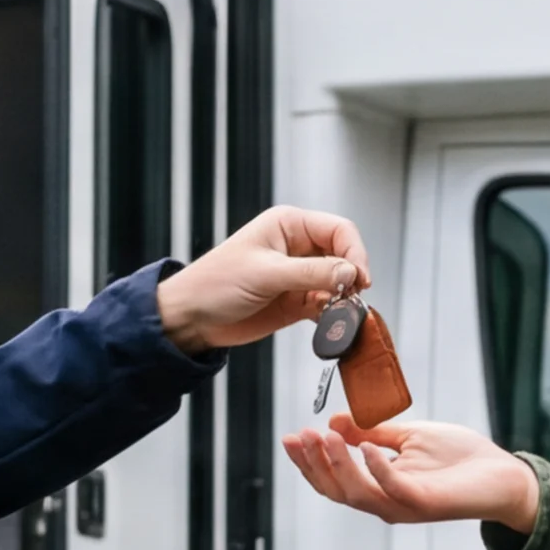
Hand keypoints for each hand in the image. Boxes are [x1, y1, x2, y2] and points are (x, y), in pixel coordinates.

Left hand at [157, 204, 373, 352]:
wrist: (191, 319)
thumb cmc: (215, 284)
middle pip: (344, 257)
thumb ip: (311, 273)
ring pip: (339, 283)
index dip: (354, 253)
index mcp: (289, 225)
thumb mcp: (265, 274)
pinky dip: (333, 315)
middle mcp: (298, 248)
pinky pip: (327, 306)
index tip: (359, 278)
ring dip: (344, 299)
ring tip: (339, 314)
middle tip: (352, 299)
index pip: (339, 230)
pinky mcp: (297, 302)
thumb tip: (350, 273)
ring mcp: (299, 276)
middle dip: (352, 278)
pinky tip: (329, 324)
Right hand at [283, 414, 543, 531]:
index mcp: (379, 486)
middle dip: (313, 464)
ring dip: (337, 465)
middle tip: (299, 436)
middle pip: (336, 490)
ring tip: (324, 437)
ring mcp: (404, 505)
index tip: (290, 436)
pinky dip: (377, 469)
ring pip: (358, 493)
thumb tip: (333, 421)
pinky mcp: (425, 504)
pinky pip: (394, 489)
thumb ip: (372, 434)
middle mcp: (385, 501)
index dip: (309, 461)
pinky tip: (366, 447)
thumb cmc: (459, 458)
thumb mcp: (408, 437)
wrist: (503, 475)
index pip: (333, 479)